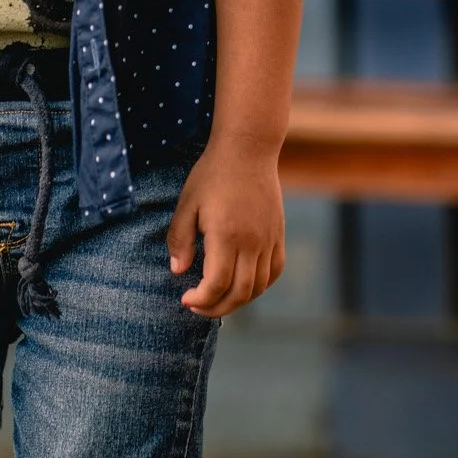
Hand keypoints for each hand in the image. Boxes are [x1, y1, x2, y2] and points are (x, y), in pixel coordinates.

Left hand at [166, 138, 285, 317]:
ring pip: (260, 286)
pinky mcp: (278, 233)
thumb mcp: (187, 203)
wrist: (248, 148)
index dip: (201, 300)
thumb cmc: (212, 174)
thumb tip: (178, 271)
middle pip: (240, 293)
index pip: (217, 284)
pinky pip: (275, 270)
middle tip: (198, 306)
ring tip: (219, 298)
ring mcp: (269, 238)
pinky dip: (261, 284)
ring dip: (239, 300)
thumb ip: (180, 239)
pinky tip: (244, 283)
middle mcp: (252, 241)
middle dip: (217, 308)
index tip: (185, 298)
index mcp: (226, 235)